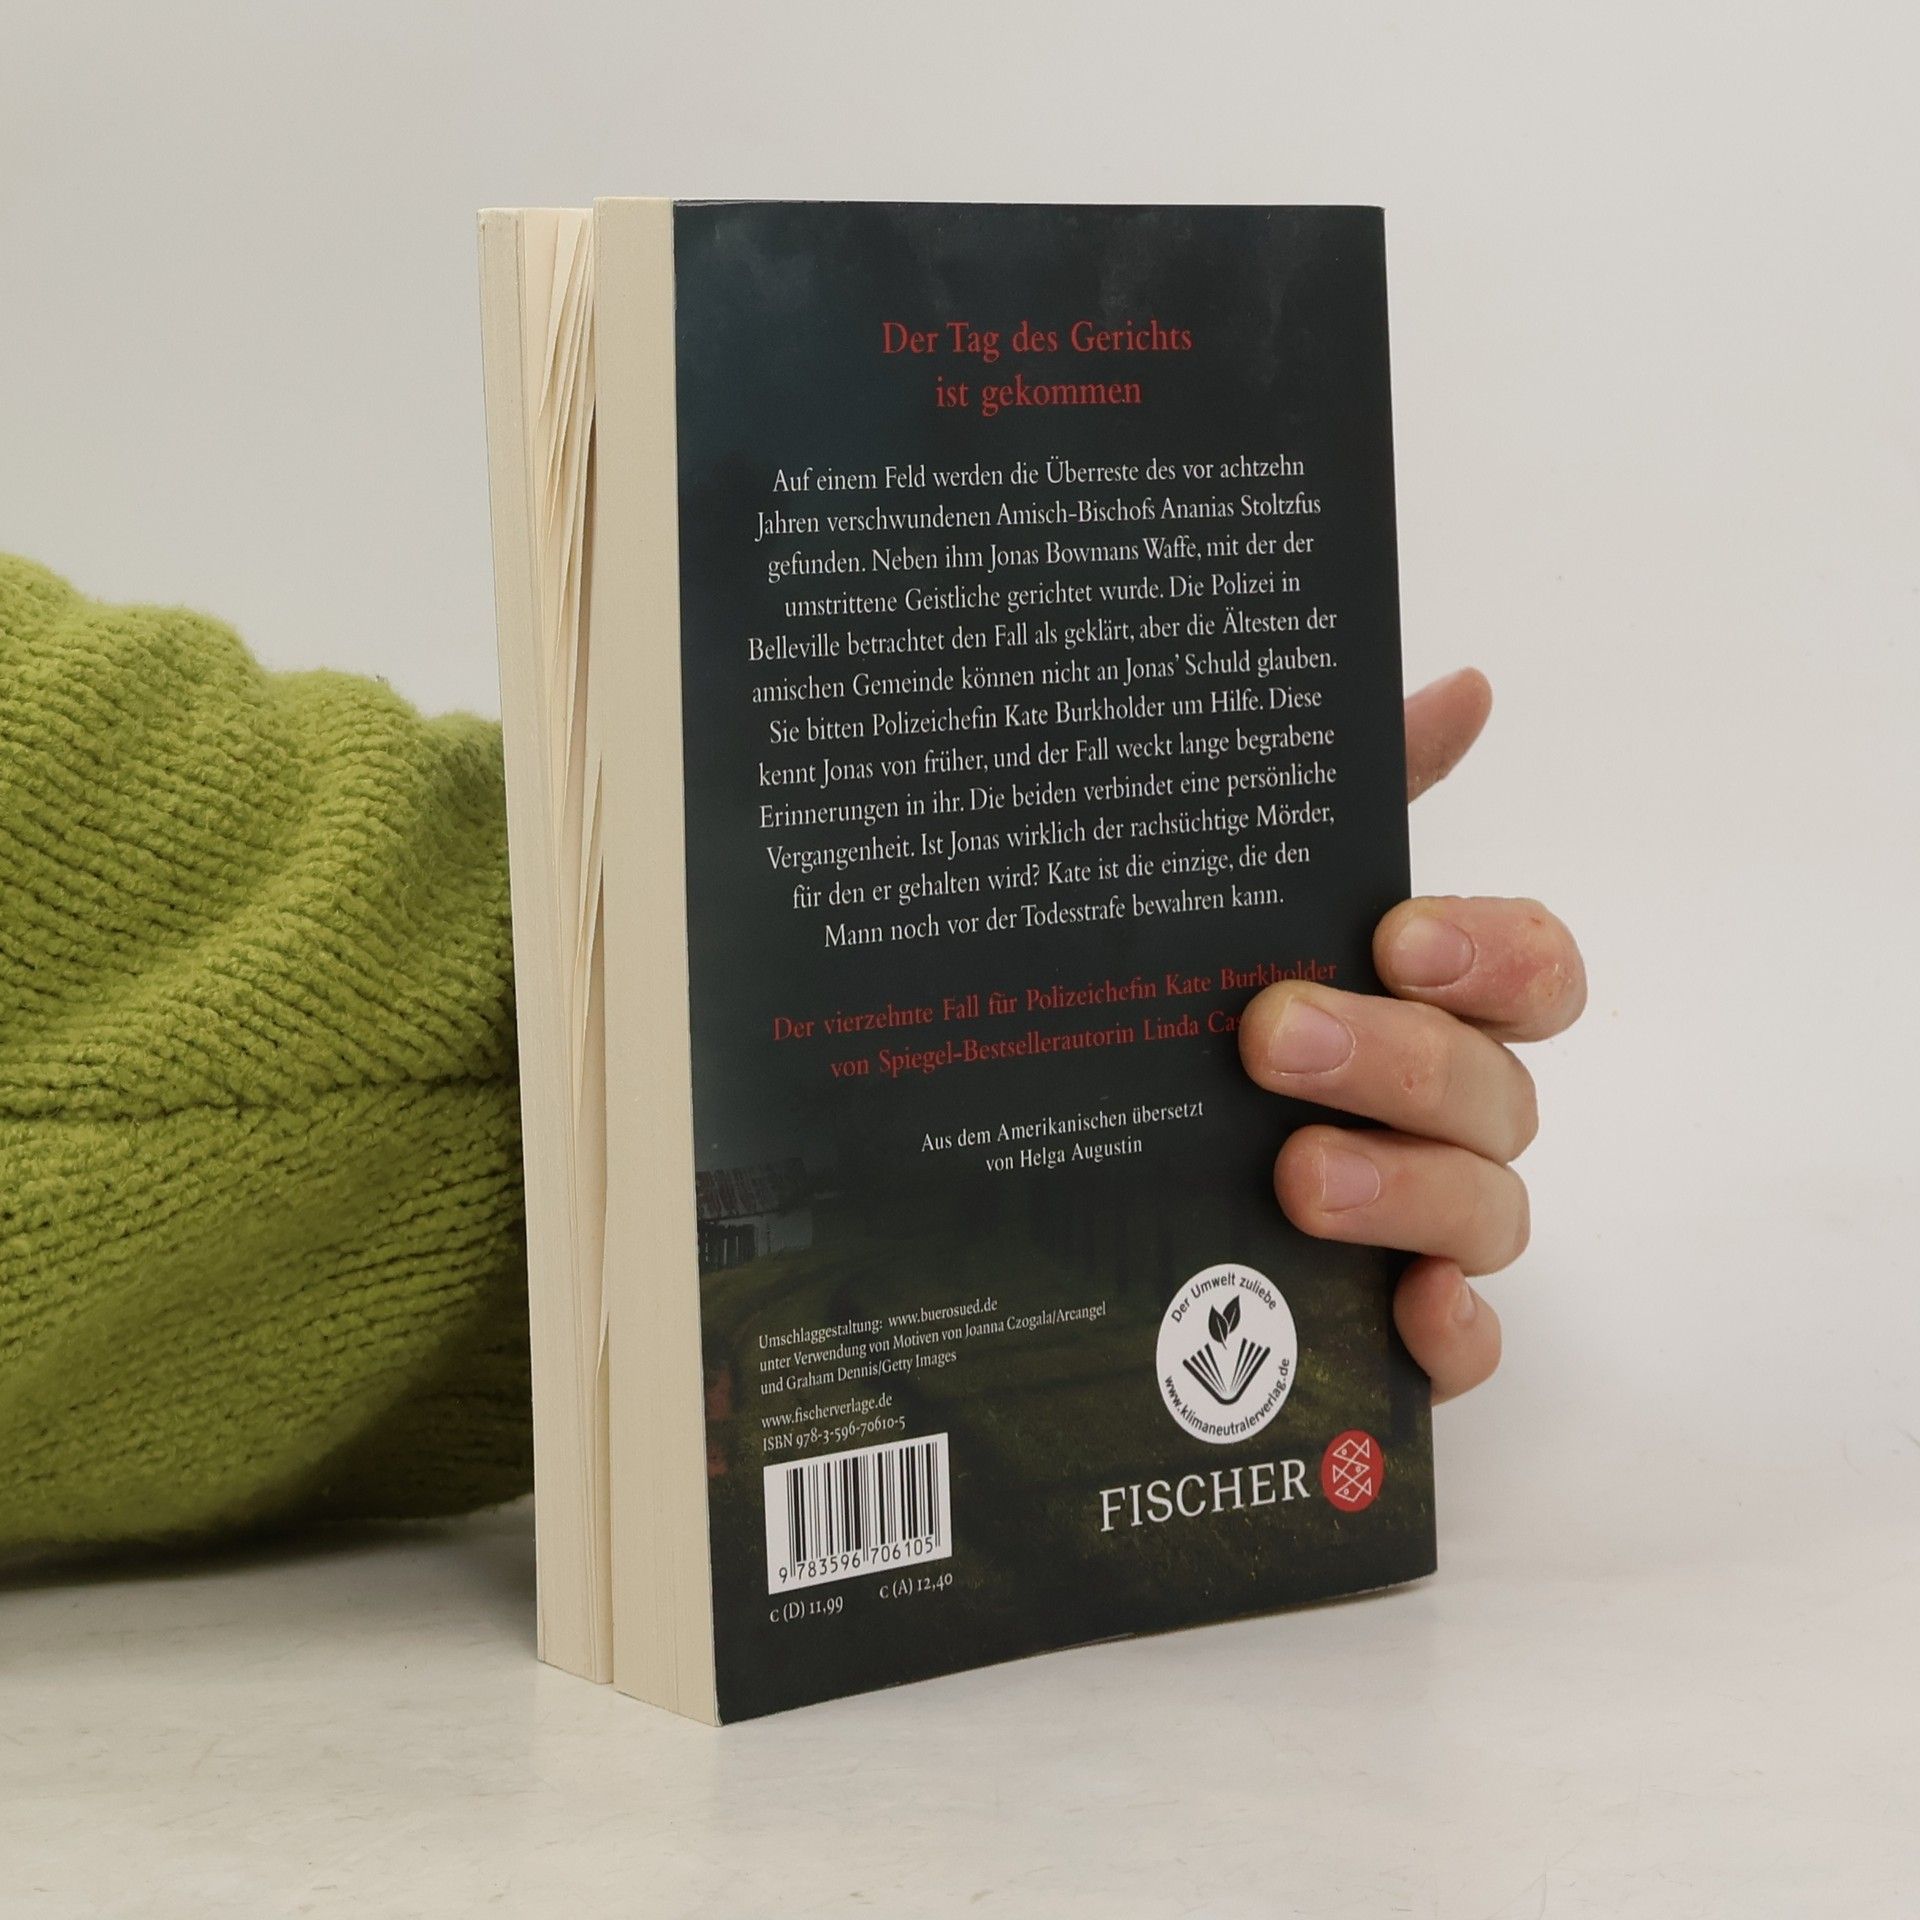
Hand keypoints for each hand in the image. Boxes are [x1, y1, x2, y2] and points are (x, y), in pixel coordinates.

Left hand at [1236, 670, 1584, 1401]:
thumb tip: (1465, 685)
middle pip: (1495, 1091)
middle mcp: (1452, 1113)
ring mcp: (1432, 1226)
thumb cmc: (1213, 1010)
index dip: (1493, 957)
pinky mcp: (1396, 1327)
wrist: (1091, 1169)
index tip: (1396, 936)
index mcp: (1435, 1008)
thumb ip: (1358, 795)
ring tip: (1297, 1176)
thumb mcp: (1259, 896)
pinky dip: (1453, 1337)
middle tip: (1275, 1038)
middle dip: (1399, 1059)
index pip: (1534, 972)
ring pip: (1489, 1213)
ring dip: (1409, 1189)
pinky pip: (1468, 1349)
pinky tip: (1407, 1317)